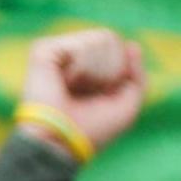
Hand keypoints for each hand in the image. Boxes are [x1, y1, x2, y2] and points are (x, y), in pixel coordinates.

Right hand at [17, 28, 146, 157]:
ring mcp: (55, 52)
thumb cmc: (92, 130)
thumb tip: (131, 44)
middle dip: (108, 71)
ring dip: (96, 72)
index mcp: (86, 68)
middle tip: (86, 94)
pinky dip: (82, 68)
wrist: (62, 141)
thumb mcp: (127, 107)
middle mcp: (69, 57)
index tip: (100, 96)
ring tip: (73, 90)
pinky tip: (65, 83)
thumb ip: (137, 77)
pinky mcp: (43, 50)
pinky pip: (82, 45)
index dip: (118, 73)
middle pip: (110, 39)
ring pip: (100, 39)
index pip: (116, 47)